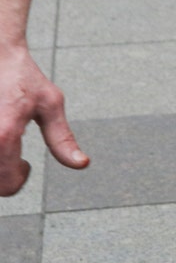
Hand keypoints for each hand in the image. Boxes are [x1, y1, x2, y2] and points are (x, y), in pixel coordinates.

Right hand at [0, 43, 86, 197]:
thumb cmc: (21, 77)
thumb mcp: (50, 104)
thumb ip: (62, 139)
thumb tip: (81, 164)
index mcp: (3, 135)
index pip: (8, 184)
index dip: (20, 179)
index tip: (26, 164)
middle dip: (3, 176)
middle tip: (13, 157)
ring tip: (3, 143)